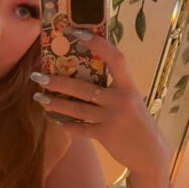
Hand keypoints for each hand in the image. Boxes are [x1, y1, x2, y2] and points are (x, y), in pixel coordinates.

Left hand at [31, 32, 169, 185]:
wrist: (150, 153)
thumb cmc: (137, 123)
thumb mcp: (131, 101)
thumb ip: (113, 89)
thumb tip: (85, 74)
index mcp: (129, 86)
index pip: (116, 58)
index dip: (97, 44)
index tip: (77, 34)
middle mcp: (121, 100)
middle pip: (84, 87)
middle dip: (58, 81)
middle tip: (38, 76)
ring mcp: (113, 118)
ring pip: (77, 108)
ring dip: (55, 103)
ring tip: (39, 97)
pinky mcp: (106, 135)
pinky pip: (81, 128)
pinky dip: (67, 124)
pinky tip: (53, 118)